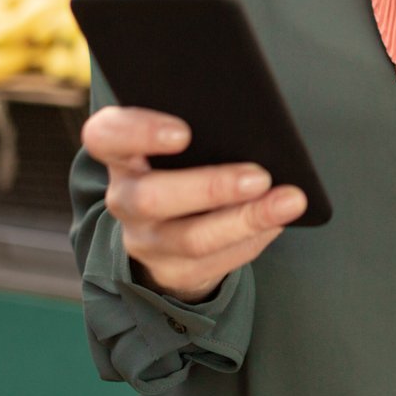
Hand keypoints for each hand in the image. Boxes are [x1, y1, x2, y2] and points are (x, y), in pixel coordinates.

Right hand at [80, 106, 307, 303]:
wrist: (169, 225)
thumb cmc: (182, 163)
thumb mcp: (179, 141)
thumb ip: (203, 125)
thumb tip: (255, 123)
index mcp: (119, 152)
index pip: (105, 137)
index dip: (138, 133)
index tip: (184, 132)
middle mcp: (123, 198)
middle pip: (151, 198)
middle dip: (211, 187)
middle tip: (260, 176)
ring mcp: (144, 240)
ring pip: (191, 239)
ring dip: (246, 219)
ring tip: (289, 201)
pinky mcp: (172, 272)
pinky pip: (214, 263)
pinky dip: (251, 241)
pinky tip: (277, 222)